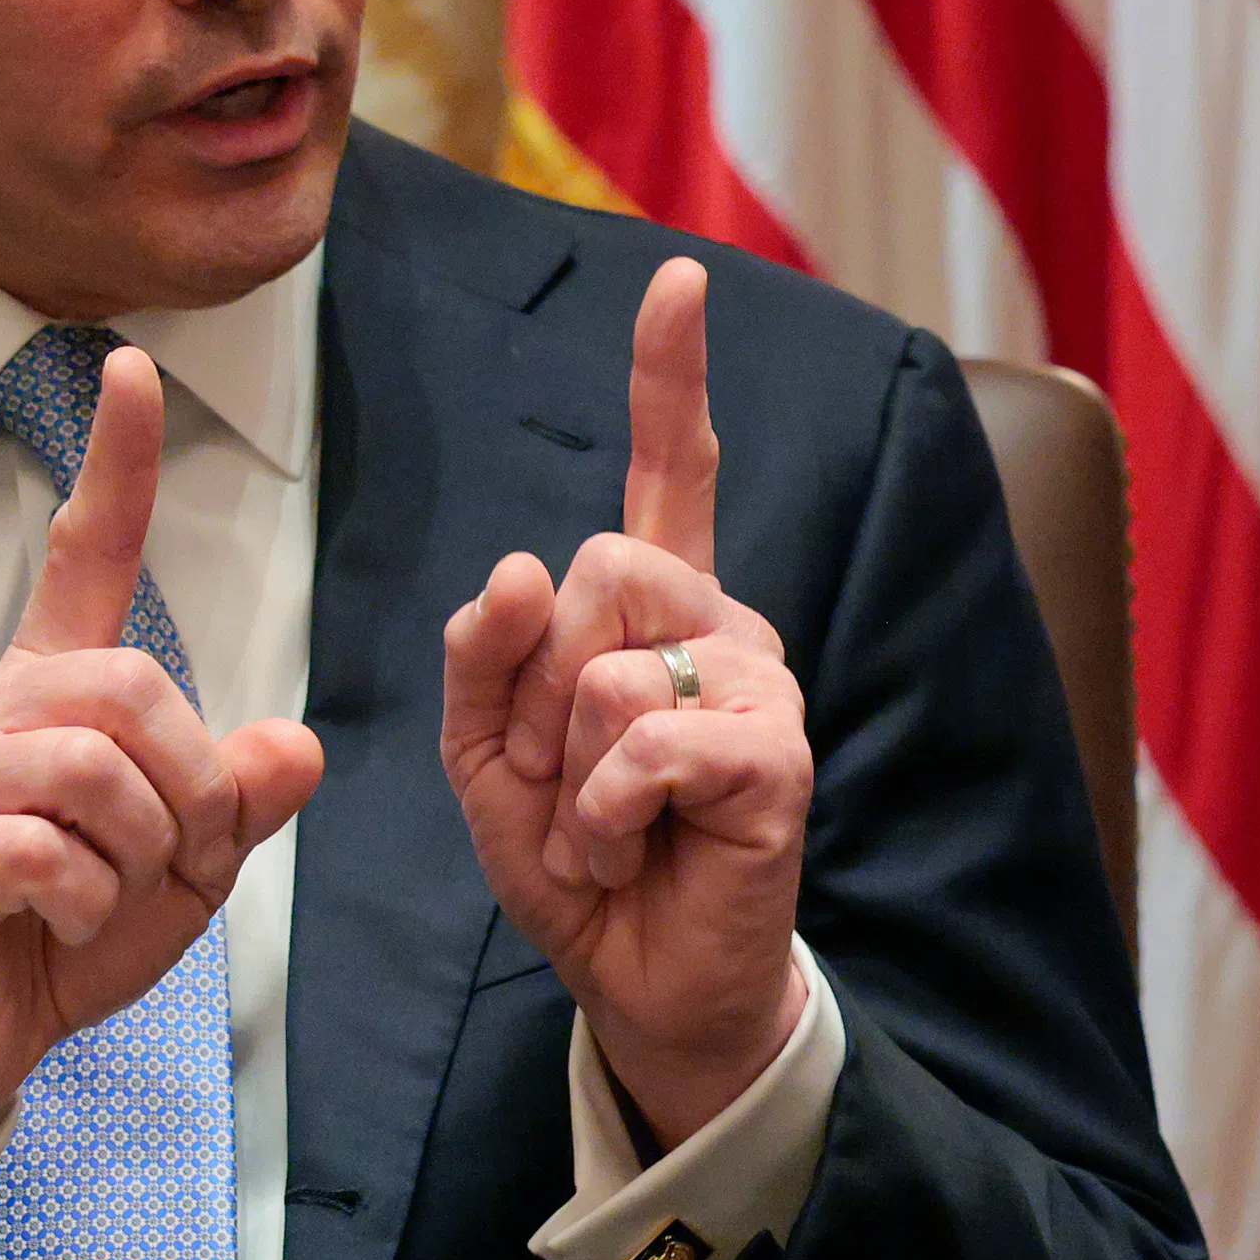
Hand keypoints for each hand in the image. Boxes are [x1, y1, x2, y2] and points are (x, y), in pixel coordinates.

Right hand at [0, 349, 324, 1227]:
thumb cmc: (65, 930)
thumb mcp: (187, 867)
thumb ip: (241, 799)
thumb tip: (298, 743)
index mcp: (54, 692)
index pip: (88, 554)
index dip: (115, 464)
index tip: (131, 364)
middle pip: (135, 687)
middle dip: (190, 789)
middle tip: (175, 862)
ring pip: (98, 769)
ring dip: (145, 851)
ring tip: (114, 894)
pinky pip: (51, 852)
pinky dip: (90, 902)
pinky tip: (61, 922)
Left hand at [441, 257, 813, 1143]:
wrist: (639, 978)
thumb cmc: (576, 859)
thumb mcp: (485, 754)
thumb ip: (483, 656)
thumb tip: (515, 568)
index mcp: (655, 612)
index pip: (674, 471)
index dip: (672, 377)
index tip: (677, 281)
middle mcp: (721, 625)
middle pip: (596, 565)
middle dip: (533, 684)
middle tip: (555, 774)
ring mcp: (760, 686)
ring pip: (611, 664)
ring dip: (566, 770)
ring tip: (603, 827)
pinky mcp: (776, 757)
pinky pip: (646, 740)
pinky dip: (605, 813)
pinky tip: (632, 848)